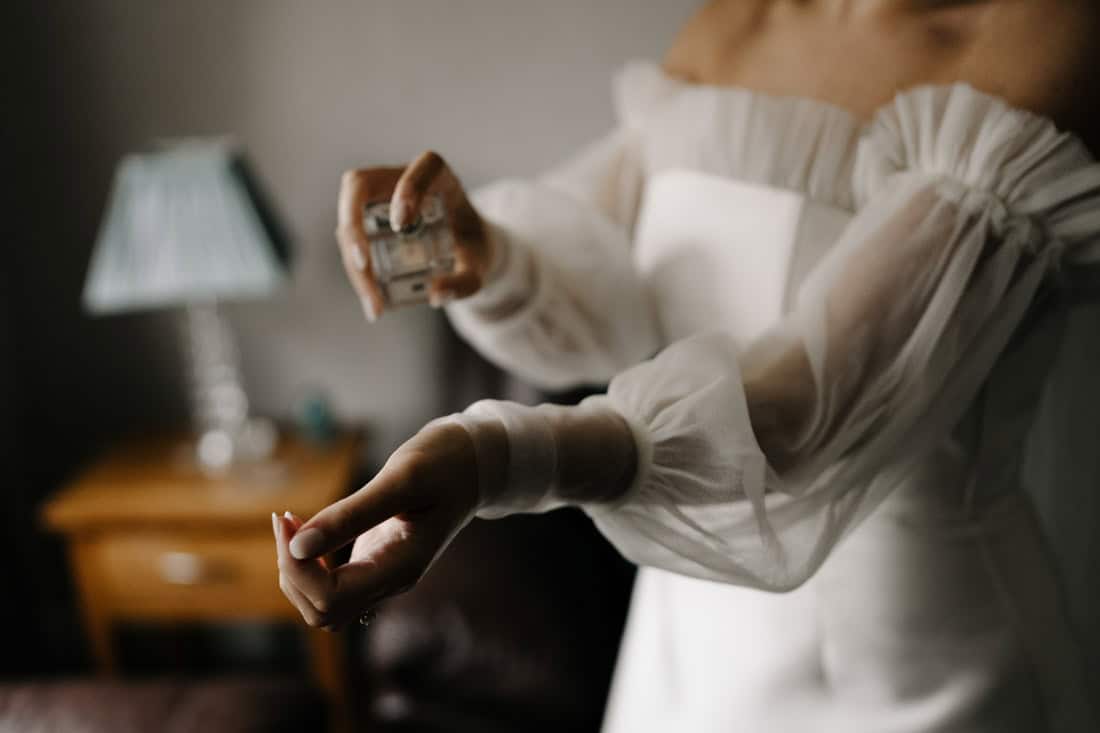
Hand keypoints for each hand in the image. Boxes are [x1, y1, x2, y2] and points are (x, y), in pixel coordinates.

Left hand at [273, 420, 481, 628]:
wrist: (475, 464)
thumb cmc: (445, 464)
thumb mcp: (402, 479)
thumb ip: (352, 514)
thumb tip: (298, 547)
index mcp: (401, 567)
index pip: (330, 600)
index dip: (297, 567)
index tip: (289, 519)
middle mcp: (391, 581)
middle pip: (320, 612)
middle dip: (292, 570)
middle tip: (288, 519)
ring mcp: (382, 575)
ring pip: (321, 606)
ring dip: (296, 570)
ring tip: (294, 521)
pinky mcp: (374, 562)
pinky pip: (330, 586)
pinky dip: (307, 562)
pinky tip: (307, 526)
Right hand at [335, 150, 493, 321]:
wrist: (466, 249)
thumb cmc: (474, 247)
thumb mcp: (481, 265)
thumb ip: (468, 280)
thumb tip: (436, 295)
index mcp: (440, 177)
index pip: (422, 167)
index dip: (407, 188)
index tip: (401, 224)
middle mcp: (402, 179)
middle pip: (360, 185)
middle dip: (354, 225)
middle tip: (364, 266)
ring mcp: (378, 198)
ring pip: (348, 218)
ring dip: (353, 262)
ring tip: (374, 304)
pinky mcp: (366, 220)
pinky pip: (350, 241)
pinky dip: (357, 274)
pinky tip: (372, 303)